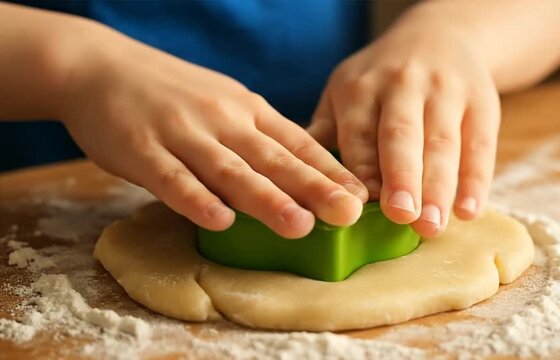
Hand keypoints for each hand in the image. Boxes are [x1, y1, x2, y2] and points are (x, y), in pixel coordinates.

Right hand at [59, 24, 367, 238]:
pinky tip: (219, 220)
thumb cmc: (172, 93)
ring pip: (231, 170)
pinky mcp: (142, 149)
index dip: (330, 170)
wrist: (101, 67)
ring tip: (299, 224)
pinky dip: (197, 199)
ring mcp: (183, 134)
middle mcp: (222, 120)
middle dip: (313, 188)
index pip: (297, 143)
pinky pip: (173, 179)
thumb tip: (303, 173)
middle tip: (348, 213)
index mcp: (247, 111)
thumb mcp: (225, 104)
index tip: (361, 195)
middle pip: (274, 159)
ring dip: (266, 199)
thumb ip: (258, 136)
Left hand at [308, 6, 499, 236]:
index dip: (361, 168)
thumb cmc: (380, 78)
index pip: (358, 132)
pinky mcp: (481, 103)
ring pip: (442, 142)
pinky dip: (476, 180)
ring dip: (438, 187)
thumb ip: (327, 130)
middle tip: (401, 215)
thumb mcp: (345, 90)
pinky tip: (468, 211)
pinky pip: (480, 144)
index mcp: (360, 87)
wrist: (439, 36)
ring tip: (431, 225)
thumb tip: (296, 175)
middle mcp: (402, 85)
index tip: (360, 205)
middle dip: (401, 176)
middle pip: (401, 134)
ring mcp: (445, 92)